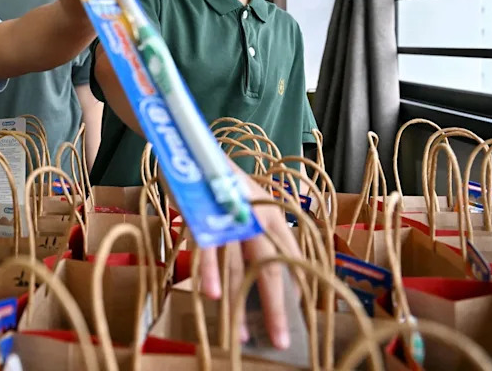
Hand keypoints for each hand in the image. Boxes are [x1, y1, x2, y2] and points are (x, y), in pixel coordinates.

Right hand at [198, 167, 300, 349]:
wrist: (194, 149)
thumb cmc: (223, 184)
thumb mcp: (249, 206)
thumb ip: (260, 236)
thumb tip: (275, 277)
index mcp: (274, 216)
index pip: (292, 260)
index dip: (296, 293)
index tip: (297, 322)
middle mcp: (258, 217)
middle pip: (270, 269)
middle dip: (276, 310)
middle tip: (279, 342)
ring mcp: (230, 217)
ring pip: (238, 268)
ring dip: (238, 304)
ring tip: (240, 335)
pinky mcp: (203, 215)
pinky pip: (207, 250)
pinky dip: (209, 273)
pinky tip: (212, 297)